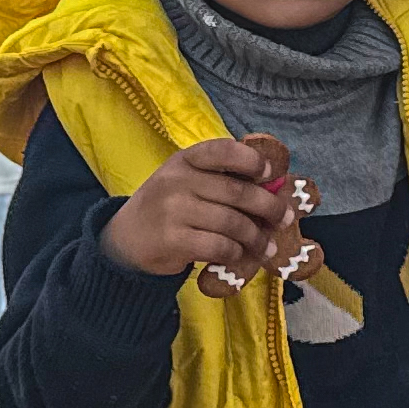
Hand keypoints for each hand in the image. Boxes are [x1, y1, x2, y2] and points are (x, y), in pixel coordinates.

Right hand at [103, 137, 291, 279]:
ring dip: (256, 237)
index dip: (251, 160)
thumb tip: (272, 190)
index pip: (222, 151)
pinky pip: (219, 246)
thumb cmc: (167, 207)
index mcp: (184, 160)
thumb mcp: (184, 181)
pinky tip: (240, 256)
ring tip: (266, 246)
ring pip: (232, 223)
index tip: (270, 173)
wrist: (124, 239)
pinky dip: (236, 253)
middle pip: (237, 192)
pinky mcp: (173, 240)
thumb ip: (219, 180)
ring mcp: (173, 210)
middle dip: (268, 207)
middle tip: (284, 219)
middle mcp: (177, 180)